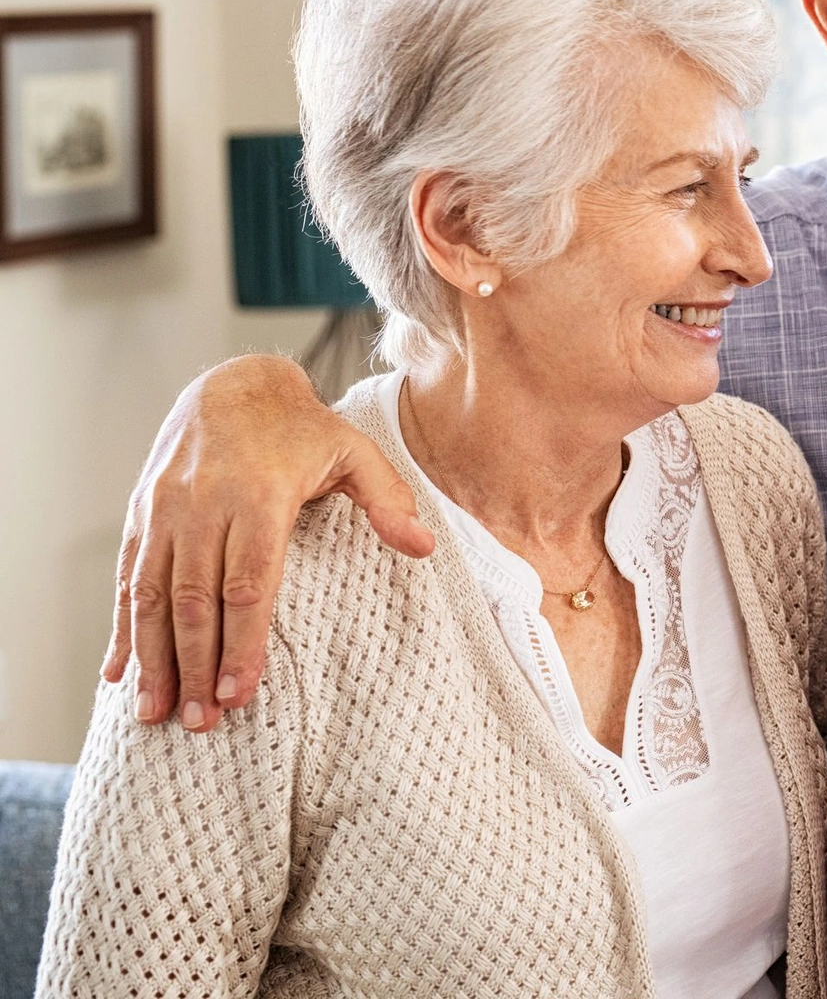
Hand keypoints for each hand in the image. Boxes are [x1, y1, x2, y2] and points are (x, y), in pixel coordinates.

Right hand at [107, 354, 427, 731]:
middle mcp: (202, 504)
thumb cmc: (302, 429)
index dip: (242, 642)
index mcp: (258, 494)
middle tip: (201, 724)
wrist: (230, 385)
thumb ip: (389, 501)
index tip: (239, 693)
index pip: (247, 583)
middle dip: (195, 666)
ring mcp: (163, 511)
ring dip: (152, 659)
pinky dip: (121, 629)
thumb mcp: (356, 452)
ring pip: (152, 595)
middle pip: (195, 599)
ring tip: (155, 714)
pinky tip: (118, 674)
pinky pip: (127, 579)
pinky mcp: (140, 516)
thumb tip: (425, 548)